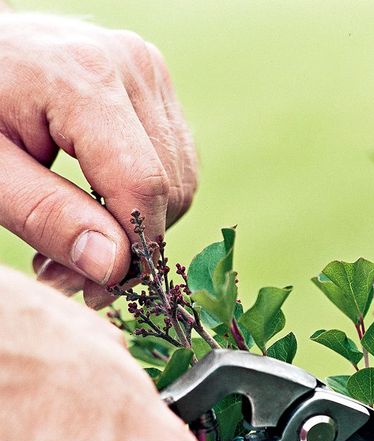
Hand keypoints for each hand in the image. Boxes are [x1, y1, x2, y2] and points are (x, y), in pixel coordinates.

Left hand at [0, 12, 197, 306]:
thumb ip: (46, 216)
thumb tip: (115, 266)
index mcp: (87, 77)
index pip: (142, 186)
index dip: (131, 250)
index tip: (95, 291)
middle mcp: (132, 66)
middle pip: (167, 188)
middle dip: (129, 244)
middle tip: (69, 274)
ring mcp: (147, 71)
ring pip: (179, 182)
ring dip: (139, 227)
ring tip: (78, 244)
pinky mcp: (152, 82)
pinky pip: (174, 162)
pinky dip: (143, 198)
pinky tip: (97, 208)